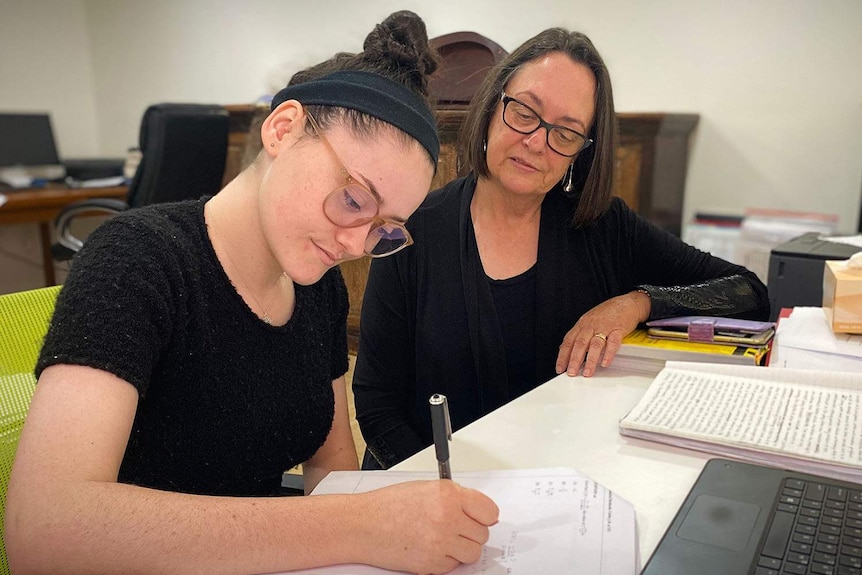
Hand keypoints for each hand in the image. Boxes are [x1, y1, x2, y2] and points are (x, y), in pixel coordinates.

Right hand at [359, 479, 498, 573]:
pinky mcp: (431, 564)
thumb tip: (476, 509)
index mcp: (448, 495)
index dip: (485, 515)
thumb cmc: (388, 505)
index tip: (482, 518)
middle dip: (471, 532)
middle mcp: (447, 518)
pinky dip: (445, 560)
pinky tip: (430, 547)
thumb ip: (454, 497)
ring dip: (462, 548)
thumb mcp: (426, 488)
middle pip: (482, 534)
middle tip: (456, 527)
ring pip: (472, 553)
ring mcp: (440, 543)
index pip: (489, 511)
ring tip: (444, 539)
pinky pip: (453, 566)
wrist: (363, 524)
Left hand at [555, 291, 649, 376]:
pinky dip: (608, 354)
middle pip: (580, 344)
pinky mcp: (618, 329)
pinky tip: (604, 363)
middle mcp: (591, 325)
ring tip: (587, 372)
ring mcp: (604, 327)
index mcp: (582, 324)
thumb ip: (578, 334)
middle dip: (574, 360)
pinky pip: (613, 342)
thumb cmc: (607, 313)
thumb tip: (565, 349)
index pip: (568, 341)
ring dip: (590, 360)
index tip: (560, 368)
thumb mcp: (588, 320)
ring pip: (595, 344)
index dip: (563, 356)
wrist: (627, 303)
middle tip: (571, 373)